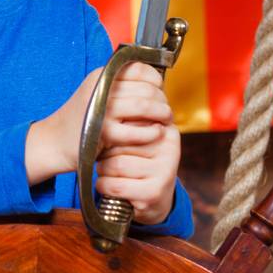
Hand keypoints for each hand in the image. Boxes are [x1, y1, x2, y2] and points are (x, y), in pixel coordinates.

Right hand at [26, 61, 180, 224]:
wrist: (54, 141)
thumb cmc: (81, 119)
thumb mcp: (96, 93)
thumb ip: (120, 86)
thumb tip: (154, 84)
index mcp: (100, 76)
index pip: (138, 68)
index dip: (155, 79)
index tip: (159, 90)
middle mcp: (100, 88)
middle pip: (145, 88)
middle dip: (162, 99)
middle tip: (165, 110)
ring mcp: (101, 110)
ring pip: (144, 106)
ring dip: (161, 114)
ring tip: (165, 119)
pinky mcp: (103, 133)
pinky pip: (137, 131)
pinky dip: (151, 132)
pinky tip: (155, 133)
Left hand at [93, 61, 180, 224]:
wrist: (149, 198)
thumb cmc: (135, 159)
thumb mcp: (136, 133)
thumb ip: (130, 107)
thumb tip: (116, 73)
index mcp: (166, 128)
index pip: (137, 115)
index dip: (116, 124)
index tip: (108, 130)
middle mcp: (170, 146)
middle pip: (123, 136)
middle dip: (106, 144)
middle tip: (102, 150)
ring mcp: (165, 170)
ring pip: (114, 162)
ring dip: (102, 167)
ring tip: (105, 168)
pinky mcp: (154, 192)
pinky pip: (114, 184)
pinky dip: (103, 185)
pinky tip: (105, 184)